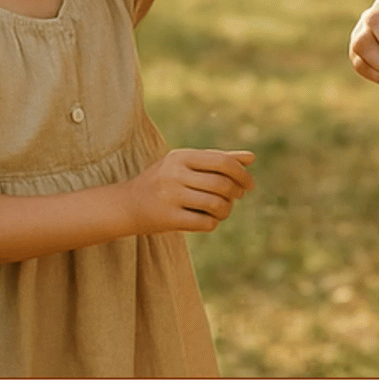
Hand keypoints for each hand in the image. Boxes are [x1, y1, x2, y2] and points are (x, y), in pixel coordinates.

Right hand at [124, 148, 255, 234]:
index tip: (249, 185)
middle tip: (235, 197)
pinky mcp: (168, 218)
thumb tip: (252, 158)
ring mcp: (170, 196)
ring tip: (222, 210)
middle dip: (236, 193)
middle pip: (223, 184)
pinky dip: (214, 222)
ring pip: (217, 205)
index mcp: (181, 156)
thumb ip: (218, 159)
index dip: (242, 174)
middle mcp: (174, 174)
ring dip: (226, 210)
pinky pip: (206, 223)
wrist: (127, 204)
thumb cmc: (164, 181)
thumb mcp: (186, 163)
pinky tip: (208, 219)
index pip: (223, 161)